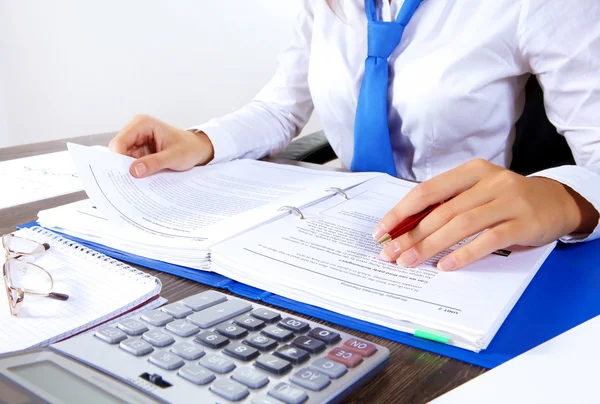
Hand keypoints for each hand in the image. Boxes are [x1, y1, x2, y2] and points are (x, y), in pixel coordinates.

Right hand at [109, 114, 213, 177]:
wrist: (197, 149)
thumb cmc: (189, 148)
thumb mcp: (174, 156)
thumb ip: (155, 163)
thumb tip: (134, 171)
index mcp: (142, 124)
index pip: (120, 142)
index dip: (118, 159)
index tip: (124, 175)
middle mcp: (136, 130)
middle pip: (119, 150)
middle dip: (123, 166)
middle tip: (129, 183)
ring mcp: (137, 141)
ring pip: (123, 158)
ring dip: (129, 170)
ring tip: (137, 182)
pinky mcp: (140, 151)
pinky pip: (131, 162)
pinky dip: (135, 171)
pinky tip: (141, 179)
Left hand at [375, 159, 598, 270]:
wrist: (556, 202)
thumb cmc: (506, 200)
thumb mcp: (477, 193)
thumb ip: (448, 205)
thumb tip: (406, 229)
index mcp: (471, 171)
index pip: (427, 191)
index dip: (401, 212)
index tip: (382, 231)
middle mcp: (489, 182)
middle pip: (440, 211)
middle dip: (411, 235)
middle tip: (391, 254)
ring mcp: (508, 201)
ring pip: (460, 225)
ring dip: (430, 246)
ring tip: (410, 262)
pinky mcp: (523, 223)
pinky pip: (488, 239)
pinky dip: (464, 253)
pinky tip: (446, 265)